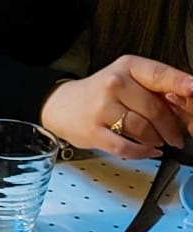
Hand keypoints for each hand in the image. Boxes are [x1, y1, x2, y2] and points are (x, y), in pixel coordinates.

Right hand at [40, 54, 192, 158]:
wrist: (62, 106)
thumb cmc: (97, 95)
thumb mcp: (124, 79)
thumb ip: (152, 89)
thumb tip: (183, 103)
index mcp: (127, 67)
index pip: (159, 75)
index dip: (179, 83)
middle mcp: (114, 85)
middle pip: (154, 109)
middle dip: (172, 127)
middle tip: (178, 136)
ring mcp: (102, 109)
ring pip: (142, 130)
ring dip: (156, 140)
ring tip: (159, 143)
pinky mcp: (94, 132)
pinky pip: (125, 147)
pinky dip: (141, 152)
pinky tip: (149, 151)